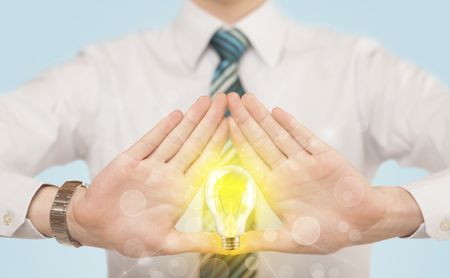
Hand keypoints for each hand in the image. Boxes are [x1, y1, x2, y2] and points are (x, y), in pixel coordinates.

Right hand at [67, 94, 227, 256]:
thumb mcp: (166, 243)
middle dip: (210, 122)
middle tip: (224, 100)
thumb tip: (227, 245)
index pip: (205, 162)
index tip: (233, 125)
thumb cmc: (129, 237)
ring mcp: (150, 166)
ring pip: (175, 138)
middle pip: (194, 143)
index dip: (219, 143)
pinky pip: (149, 141)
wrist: (94, 226)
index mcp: (180, 192)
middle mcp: (169, 175)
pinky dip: (163, 128)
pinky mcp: (130, 160)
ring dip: (191, 119)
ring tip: (206, 100)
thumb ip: (195, 242)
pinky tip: (177, 115)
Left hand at [228, 93, 422, 253]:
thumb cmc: (328, 233)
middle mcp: (285, 171)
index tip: (222, 124)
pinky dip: (291, 125)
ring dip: (263, 117)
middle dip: (244, 120)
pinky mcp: (324, 156)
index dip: (236, 141)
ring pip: (278, 135)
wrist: (363, 224)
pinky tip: (277, 112)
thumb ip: (261, 240)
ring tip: (247, 99)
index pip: (250, 159)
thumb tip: (230, 246)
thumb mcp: (290, 240)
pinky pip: (304, 137)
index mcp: (274, 188)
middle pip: (260, 141)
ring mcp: (303, 162)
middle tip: (229, 100)